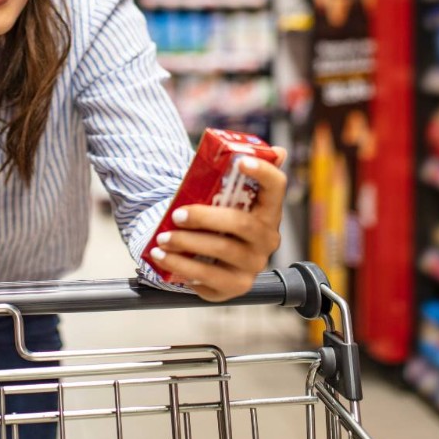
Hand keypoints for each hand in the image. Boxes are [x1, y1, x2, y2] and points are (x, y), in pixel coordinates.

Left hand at [151, 147, 287, 301]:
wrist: (208, 258)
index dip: (263, 172)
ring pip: (222, 250)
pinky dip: (180, 266)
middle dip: (205, 217)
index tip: (240, 161)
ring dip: (187, 243)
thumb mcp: (224, 198)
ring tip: (162, 238)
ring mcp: (252, 265)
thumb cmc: (217, 221)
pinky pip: (207, 278)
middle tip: (177, 215)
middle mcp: (267, 239)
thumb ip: (236, 175)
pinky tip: (162, 257)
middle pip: (242, 223)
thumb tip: (276, 151)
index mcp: (268, 211)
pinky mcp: (234, 287)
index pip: (276, 186)